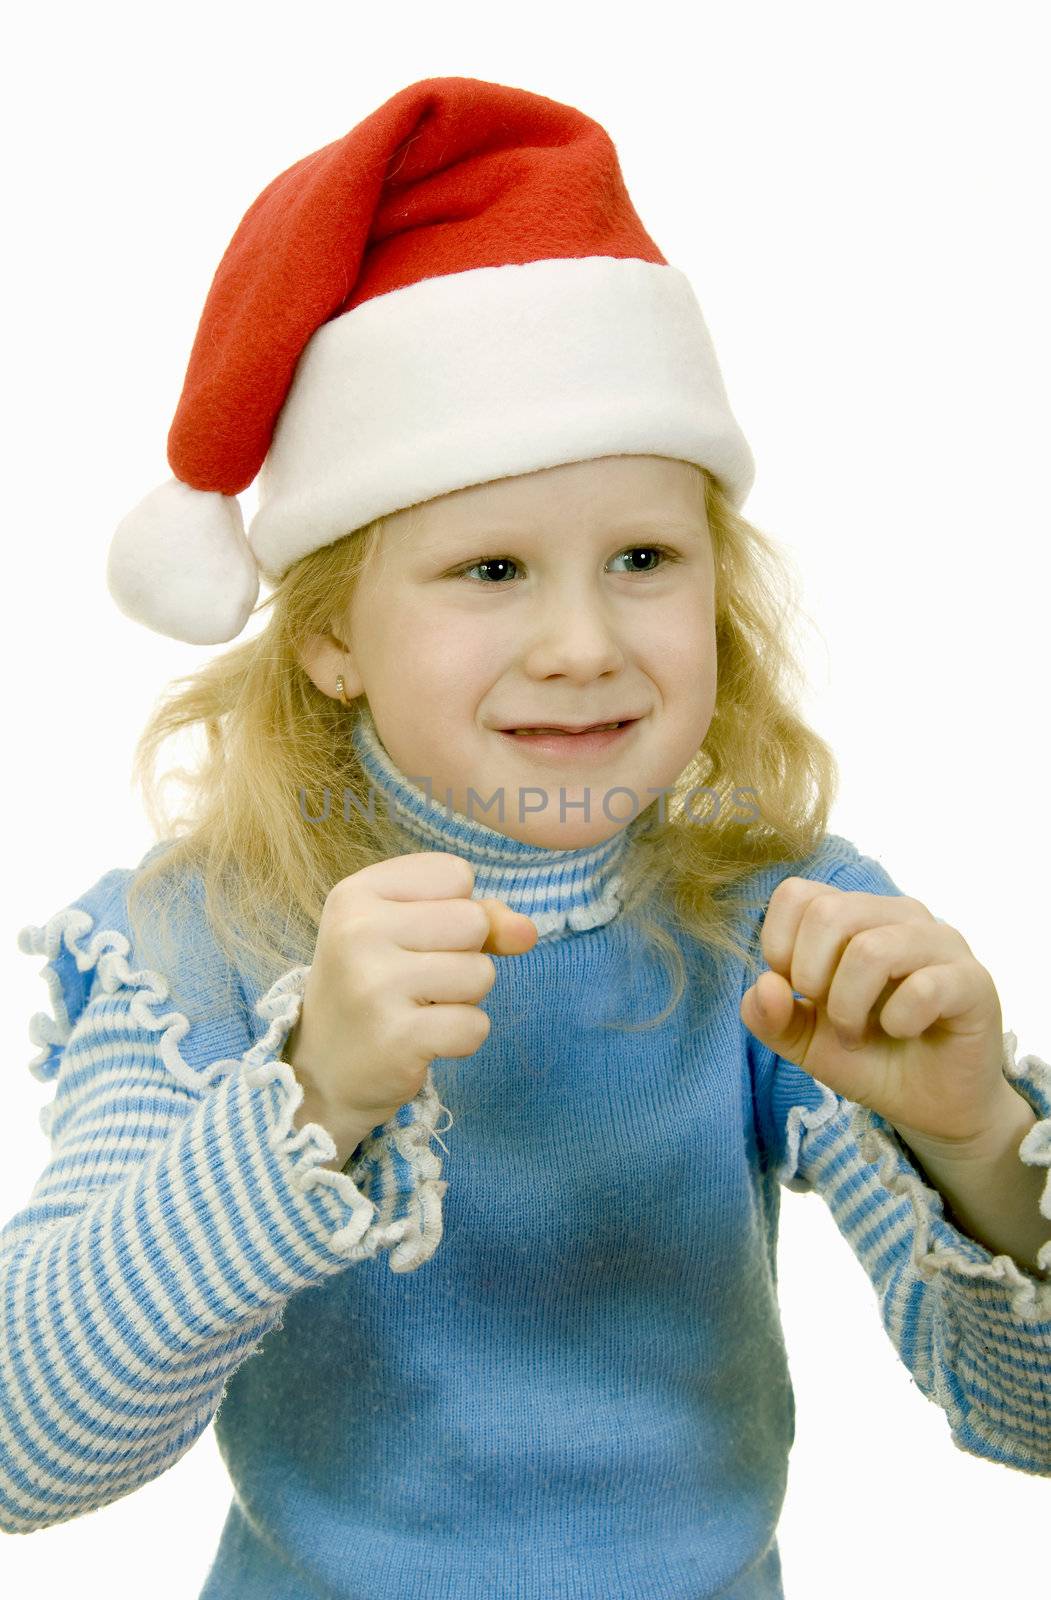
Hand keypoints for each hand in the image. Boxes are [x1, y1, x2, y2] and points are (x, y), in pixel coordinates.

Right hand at [285, 852, 537, 1145]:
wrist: (323, 1071)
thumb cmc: (377, 987)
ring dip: (464, 998)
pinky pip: (476, 1025)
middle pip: (473, 921)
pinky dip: (462, 1038)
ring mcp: (374, 985)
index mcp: (356, 893)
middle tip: (416, 980)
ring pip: (481, 973)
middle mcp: (358, 931)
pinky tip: (422, 1041)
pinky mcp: (397, 1038)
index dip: (452, 909)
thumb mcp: (412, 934)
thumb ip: (477, 916)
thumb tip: (528, 932)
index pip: (455, 874)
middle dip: (464, 954)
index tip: (410, 939)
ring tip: (418, 1009)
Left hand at [739, 877, 1012, 1153]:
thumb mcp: (803, 1041)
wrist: (930, 1105)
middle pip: (829, 913)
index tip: (798, 992)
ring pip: (872, 949)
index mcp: (855, 914)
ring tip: (857, 1034)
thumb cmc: (869, 1057)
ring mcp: (941, 942)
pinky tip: (902, 1033)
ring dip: (849, 1007)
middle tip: (831, 1019)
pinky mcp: (973, 980)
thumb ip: (770, 1015)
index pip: (798, 895)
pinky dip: (897, 1021)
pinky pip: (923, 986)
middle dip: (812, 978)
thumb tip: (764, 985)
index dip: (780, 947)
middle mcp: (898, 915)